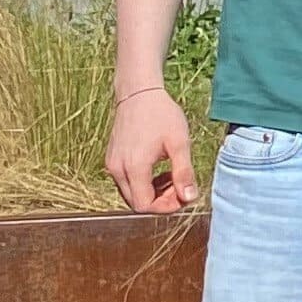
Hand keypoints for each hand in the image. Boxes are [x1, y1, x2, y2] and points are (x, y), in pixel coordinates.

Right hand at [106, 85, 200, 213]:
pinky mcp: (112, 160)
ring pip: (131, 194)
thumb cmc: (161, 115)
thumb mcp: (179, 143)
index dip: (166, 207)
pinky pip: (127, 182)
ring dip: (153, 193)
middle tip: (181, 185)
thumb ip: (184, 172)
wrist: (139, 93)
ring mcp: (112, 165)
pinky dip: (144, 183)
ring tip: (173, 176)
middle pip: (137, 203)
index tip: (184, 195)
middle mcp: (117, 169)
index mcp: (134, 168)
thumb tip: (189, 198)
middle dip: (162, 201)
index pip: (145, 206)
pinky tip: (159, 171)